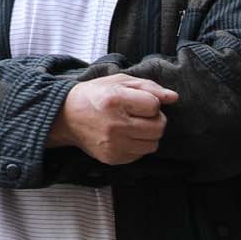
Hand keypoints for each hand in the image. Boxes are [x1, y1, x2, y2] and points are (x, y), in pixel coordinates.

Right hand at [52, 74, 177, 164]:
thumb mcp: (119, 81)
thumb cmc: (96, 95)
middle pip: (159, 127)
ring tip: (133, 125)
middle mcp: (114, 124)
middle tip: (140, 115)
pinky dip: (138, 145)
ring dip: (149, 134)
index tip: (139, 101)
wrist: (66, 116)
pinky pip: (141, 154)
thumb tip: (174, 97)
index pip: (154, 105)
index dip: (151, 102)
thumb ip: (149, 87)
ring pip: (153, 144)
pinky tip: (125, 136)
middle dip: (155, 119)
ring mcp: (113, 144)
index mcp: (114, 100)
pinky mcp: (113, 158)